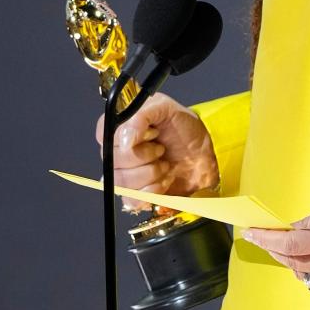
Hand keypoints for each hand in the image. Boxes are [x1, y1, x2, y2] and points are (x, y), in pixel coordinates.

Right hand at [94, 91, 218, 212]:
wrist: (204, 152)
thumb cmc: (183, 127)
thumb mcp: (165, 108)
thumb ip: (142, 115)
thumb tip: (126, 140)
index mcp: (119, 128)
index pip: (104, 135)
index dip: (127, 136)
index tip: (152, 133)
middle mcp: (117, 152)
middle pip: (114, 161)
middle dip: (144, 155)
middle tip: (161, 149)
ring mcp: (125, 175)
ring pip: (121, 182)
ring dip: (151, 173)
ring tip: (166, 164)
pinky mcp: (136, 195)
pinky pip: (131, 200)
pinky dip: (152, 191)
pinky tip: (165, 180)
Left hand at [243, 196, 309, 296]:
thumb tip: (288, 229)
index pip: (291, 241)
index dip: (267, 238)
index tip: (249, 233)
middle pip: (292, 260)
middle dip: (273, 249)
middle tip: (260, 238)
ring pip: (303, 274)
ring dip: (288, 261)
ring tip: (283, 248)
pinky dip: (306, 273)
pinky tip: (304, 262)